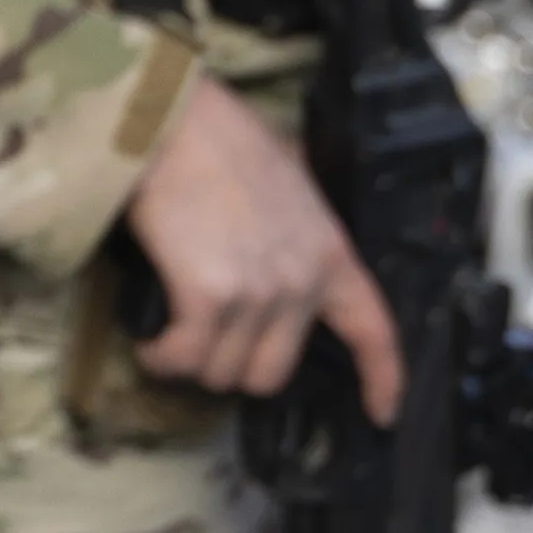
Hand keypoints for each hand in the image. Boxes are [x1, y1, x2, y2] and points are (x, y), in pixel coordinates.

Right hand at [122, 76, 402, 416]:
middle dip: (231, 369)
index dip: (383, 379)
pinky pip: (186, 356)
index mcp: (330, 253)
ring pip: (223, 370)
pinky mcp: (208, 295)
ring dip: (189, 364)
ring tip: (166, 339)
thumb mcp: (287, 184)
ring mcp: (257, 292)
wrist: (173, 119)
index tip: (382, 412)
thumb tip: (266, 253)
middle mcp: (301, 281)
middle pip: (272, 371)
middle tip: (202, 346)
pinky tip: (149, 345)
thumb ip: (292, 232)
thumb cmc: (218, 138)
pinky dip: (162, 358)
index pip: (373, 331)